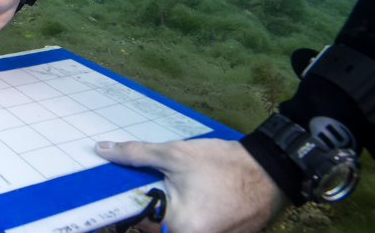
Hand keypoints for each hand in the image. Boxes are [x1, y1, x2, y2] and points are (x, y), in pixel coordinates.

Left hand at [96, 138, 288, 232]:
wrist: (271, 172)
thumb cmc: (224, 164)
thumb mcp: (176, 154)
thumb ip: (136, 154)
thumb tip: (104, 150)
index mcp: (180, 227)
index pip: (140, 220)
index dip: (128, 203)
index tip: (121, 190)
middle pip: (157, 227)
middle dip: (151, 206)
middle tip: (159, 183)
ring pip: (174, 228)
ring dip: (168, 211)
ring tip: (181, 189)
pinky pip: (193, 229)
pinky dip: (188, 215)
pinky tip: (196, 198)